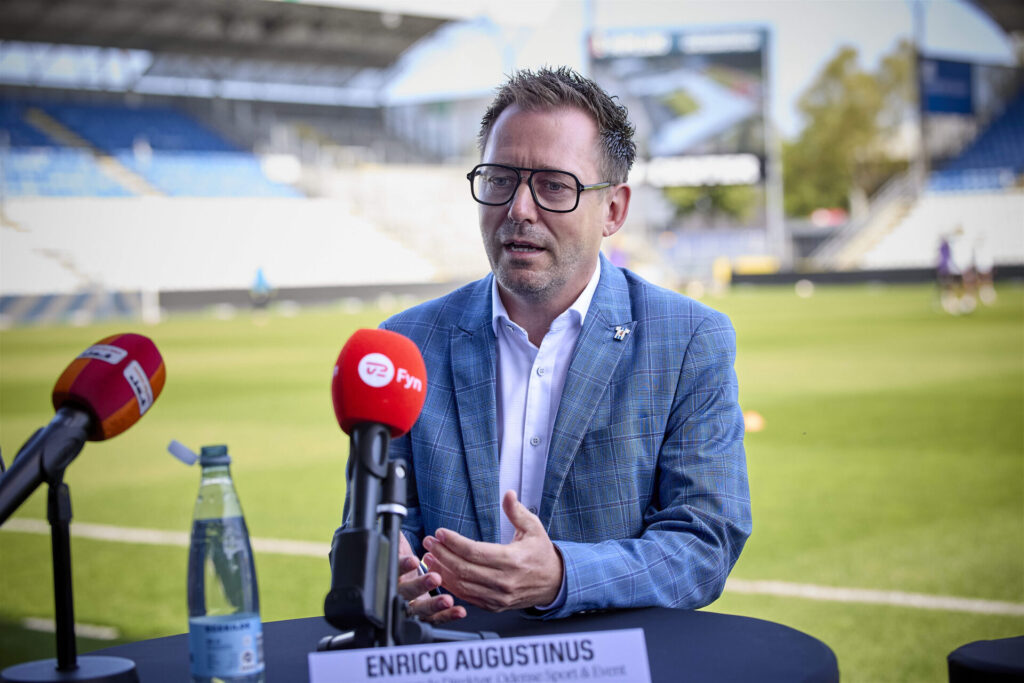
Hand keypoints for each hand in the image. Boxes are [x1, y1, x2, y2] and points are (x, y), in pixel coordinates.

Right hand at [396, 533, 466, 623]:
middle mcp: (398, 592)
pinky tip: (458, 611)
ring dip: (434, 604)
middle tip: (434, 578)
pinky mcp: (424, 615)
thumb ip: (395, 537)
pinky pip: (434, 619)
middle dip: (420, 586)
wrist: (402, 576)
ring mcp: (410, 606)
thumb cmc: (401, 559)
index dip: (401, 566)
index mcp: (390, 573)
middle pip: (405, 593)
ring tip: (447, 600)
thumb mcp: (395, 546)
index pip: (392, 570)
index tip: (412, 560)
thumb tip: (388, 520)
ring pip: (419, 609)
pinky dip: (446, 616)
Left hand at [422, 490, 563, 611]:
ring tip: (429, 557)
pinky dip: (452, 586)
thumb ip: (517, 512)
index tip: (440, 533)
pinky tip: (441, 574)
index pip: (475, 552)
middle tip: (429, 542)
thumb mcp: (534, 528)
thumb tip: (508, 494)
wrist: (555, 583)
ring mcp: (498, 596)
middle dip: (442, 554)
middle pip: (464, 569)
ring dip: (442, 571)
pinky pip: (467, 597)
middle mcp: (504, 581)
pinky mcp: (494, 605)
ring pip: (462, 585)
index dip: (454, 542)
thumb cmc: (541, 554)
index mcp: (512, 560)